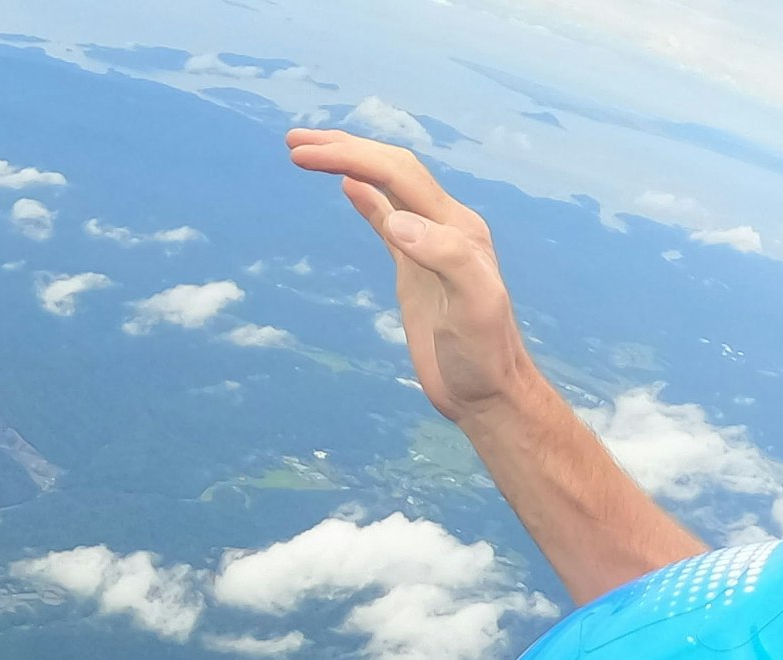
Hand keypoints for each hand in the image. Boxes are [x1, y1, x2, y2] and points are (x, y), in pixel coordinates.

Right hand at [287, 130, 535, 426]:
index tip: (306, 155)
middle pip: (390, 170)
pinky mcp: (415, 269)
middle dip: (343, 149)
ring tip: (307, 152)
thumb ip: (444, 256)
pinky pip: (387, 220)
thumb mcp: (475, 305)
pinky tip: (347, 186)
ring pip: (387, 188)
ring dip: (349, 164)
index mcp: (456, 226)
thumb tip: (395, 220)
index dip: (352, 157)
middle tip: (294, 142)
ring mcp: (428, 246)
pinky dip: (366, 197)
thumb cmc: (485, 354)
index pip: (398, 174)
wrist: (488, 394)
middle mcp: (444, 226)